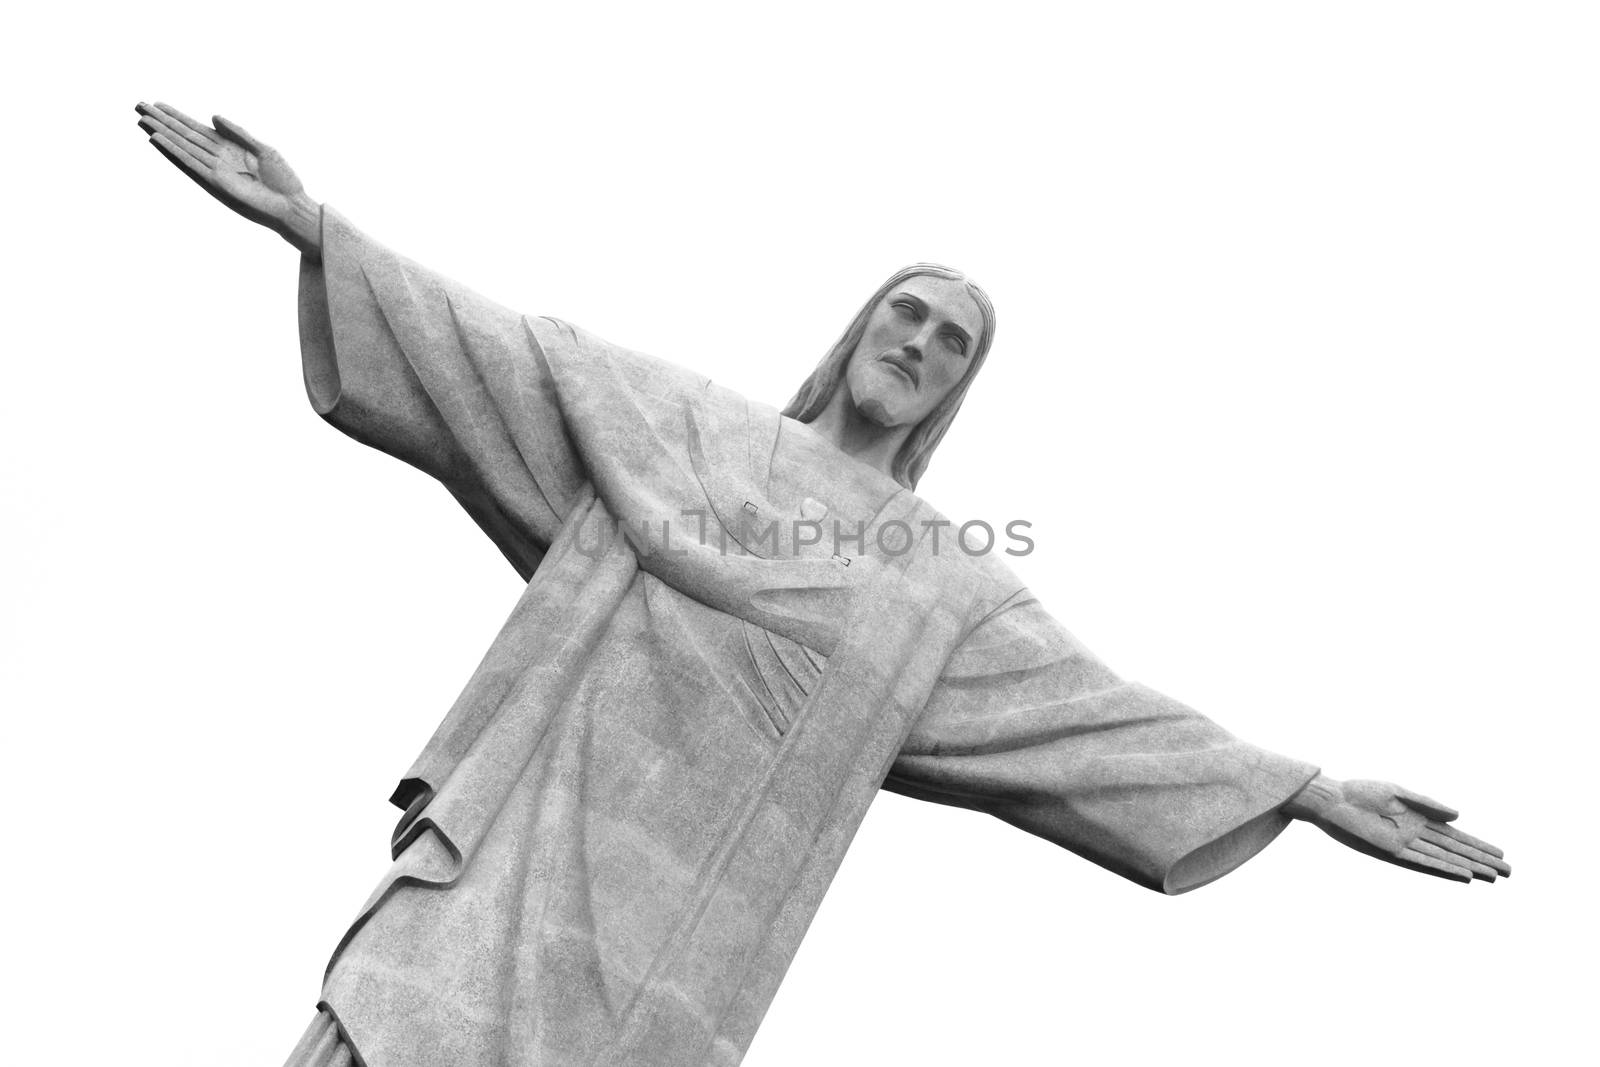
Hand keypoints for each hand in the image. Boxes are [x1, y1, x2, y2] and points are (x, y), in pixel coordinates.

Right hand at [135, 102, 320, 256]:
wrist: (291, 206)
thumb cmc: (283, 180)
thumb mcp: (263, 149)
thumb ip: (239, 133)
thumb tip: (213, 115)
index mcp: (229, 148)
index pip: (197, 129)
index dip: (177, 117)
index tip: (158, 104)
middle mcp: (218, 158)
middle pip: (184, 135)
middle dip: (163, 121)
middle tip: (139, 105)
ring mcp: (215, 170)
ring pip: (182, 147)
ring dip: (162, 133)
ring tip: (142, 119)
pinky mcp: (216, 183)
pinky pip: (190, 164)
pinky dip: (173, 151)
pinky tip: (158, 139)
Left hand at [1285, 775, 1509, 882]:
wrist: (1332, 799)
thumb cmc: (1361, 793)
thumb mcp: (1398, 792)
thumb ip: (1428, 804)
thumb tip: (1459, 815)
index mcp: (1418, 820)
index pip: (1455, 836)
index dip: (1478, 845)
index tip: (1501, 854)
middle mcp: (1415, 836)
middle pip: (1455, 850)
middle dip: (1481, 860)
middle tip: (1510, 872)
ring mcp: (1404, 845)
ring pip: (1444, 860)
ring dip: (1468, 868)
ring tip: (1493, 877)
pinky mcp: (1390, 852)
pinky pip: (1422, 863)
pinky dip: (1443, 869)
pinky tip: (1463, 876)